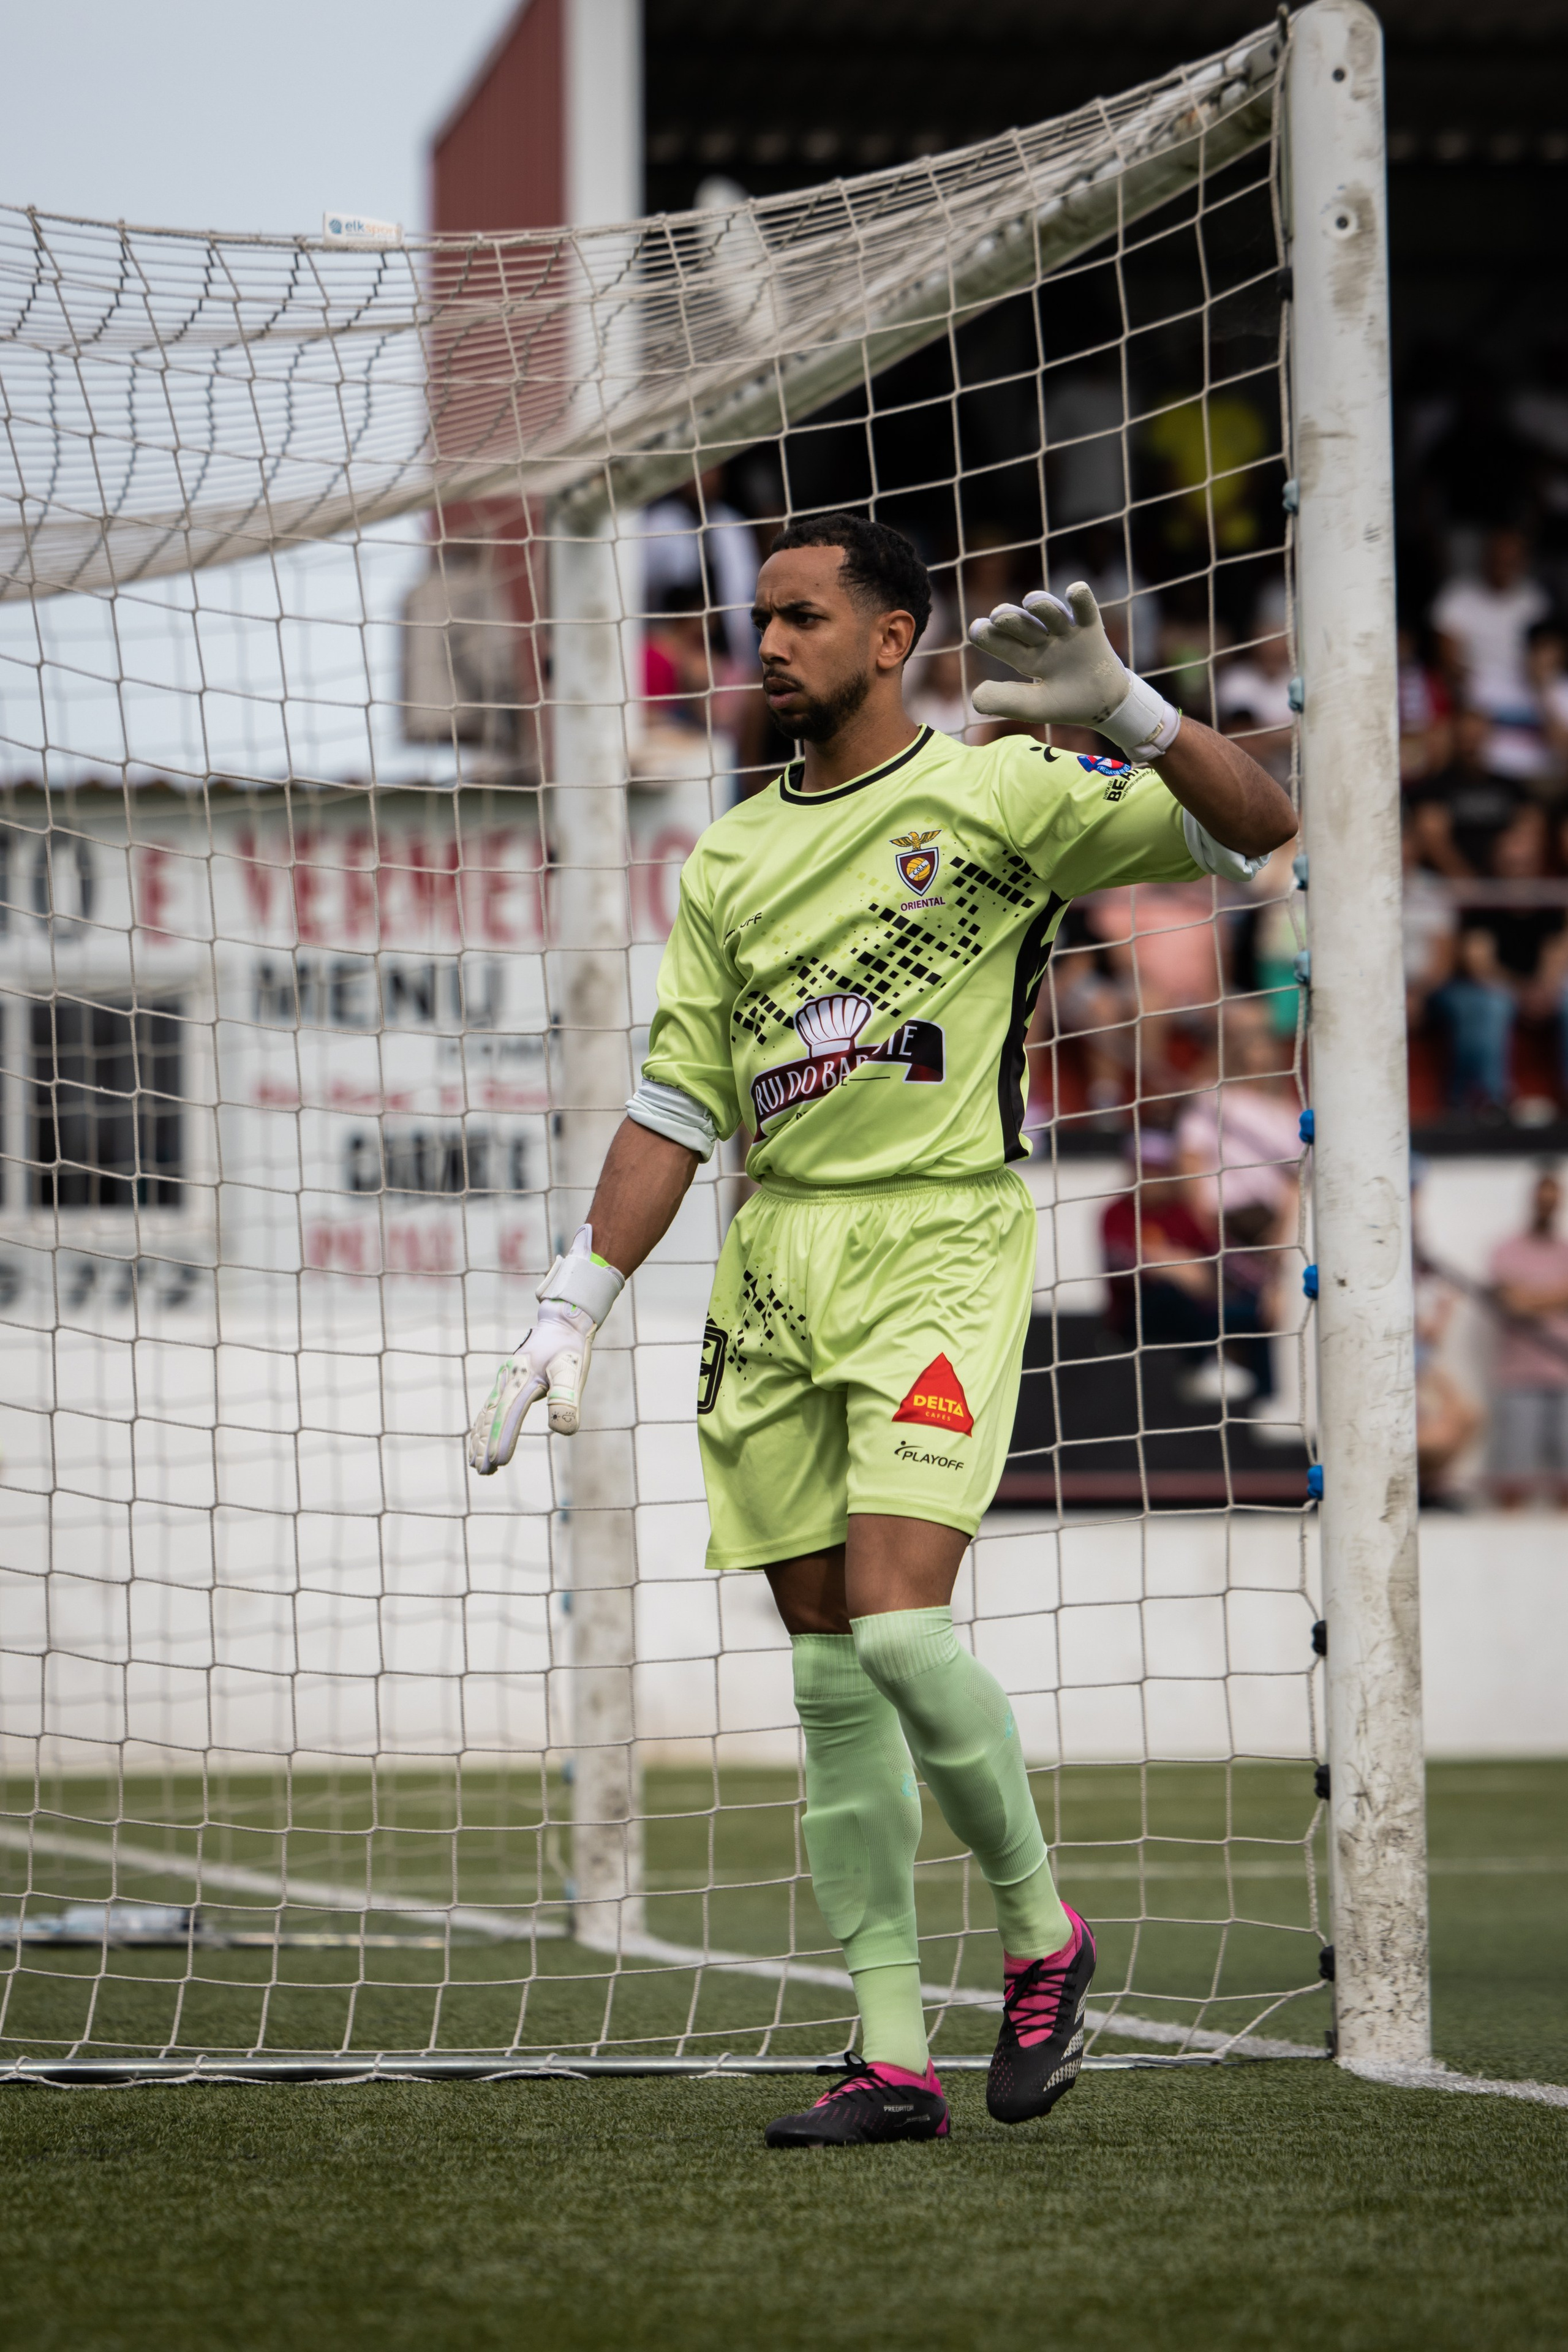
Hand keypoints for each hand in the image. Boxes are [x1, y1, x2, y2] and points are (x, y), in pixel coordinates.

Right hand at [466, 1228, 623, 1472]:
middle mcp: (508, 1380)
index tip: (498, 1462)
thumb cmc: (569, 1349)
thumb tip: (563, 1430)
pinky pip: (488, 1408)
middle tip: (483, 1472)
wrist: (562, 1323)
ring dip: (479, 1439)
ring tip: (475, 1464)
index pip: (510, 1414)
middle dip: (485, 1445)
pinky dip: (481, 1426)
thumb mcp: (572, 1370)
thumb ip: (566, 1399)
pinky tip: (478, 1440)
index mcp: (523, 1379)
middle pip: (491, 1418)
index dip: (503, 1439)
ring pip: (485, 1414)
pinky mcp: (506, 1382)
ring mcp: (504, 1381)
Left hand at [968, 582, 1179, 756]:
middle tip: (998, 615)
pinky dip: (1081, 598)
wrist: (1104, 706)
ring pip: (1051, 613)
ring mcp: (1066, 632)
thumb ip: (1006, 702)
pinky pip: (1086, 609)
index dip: (988, 636)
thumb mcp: (1034, 707)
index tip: (977, 630)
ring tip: (1030, 601)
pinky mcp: (1091, 629)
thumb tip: (975, 696)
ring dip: (1041, 604)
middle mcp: (1043, 641)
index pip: (1002, 644)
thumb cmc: (1066, 704)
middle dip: (1010, 618)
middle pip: (1023, 625)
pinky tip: (1074, 590)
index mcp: (1025, 658)